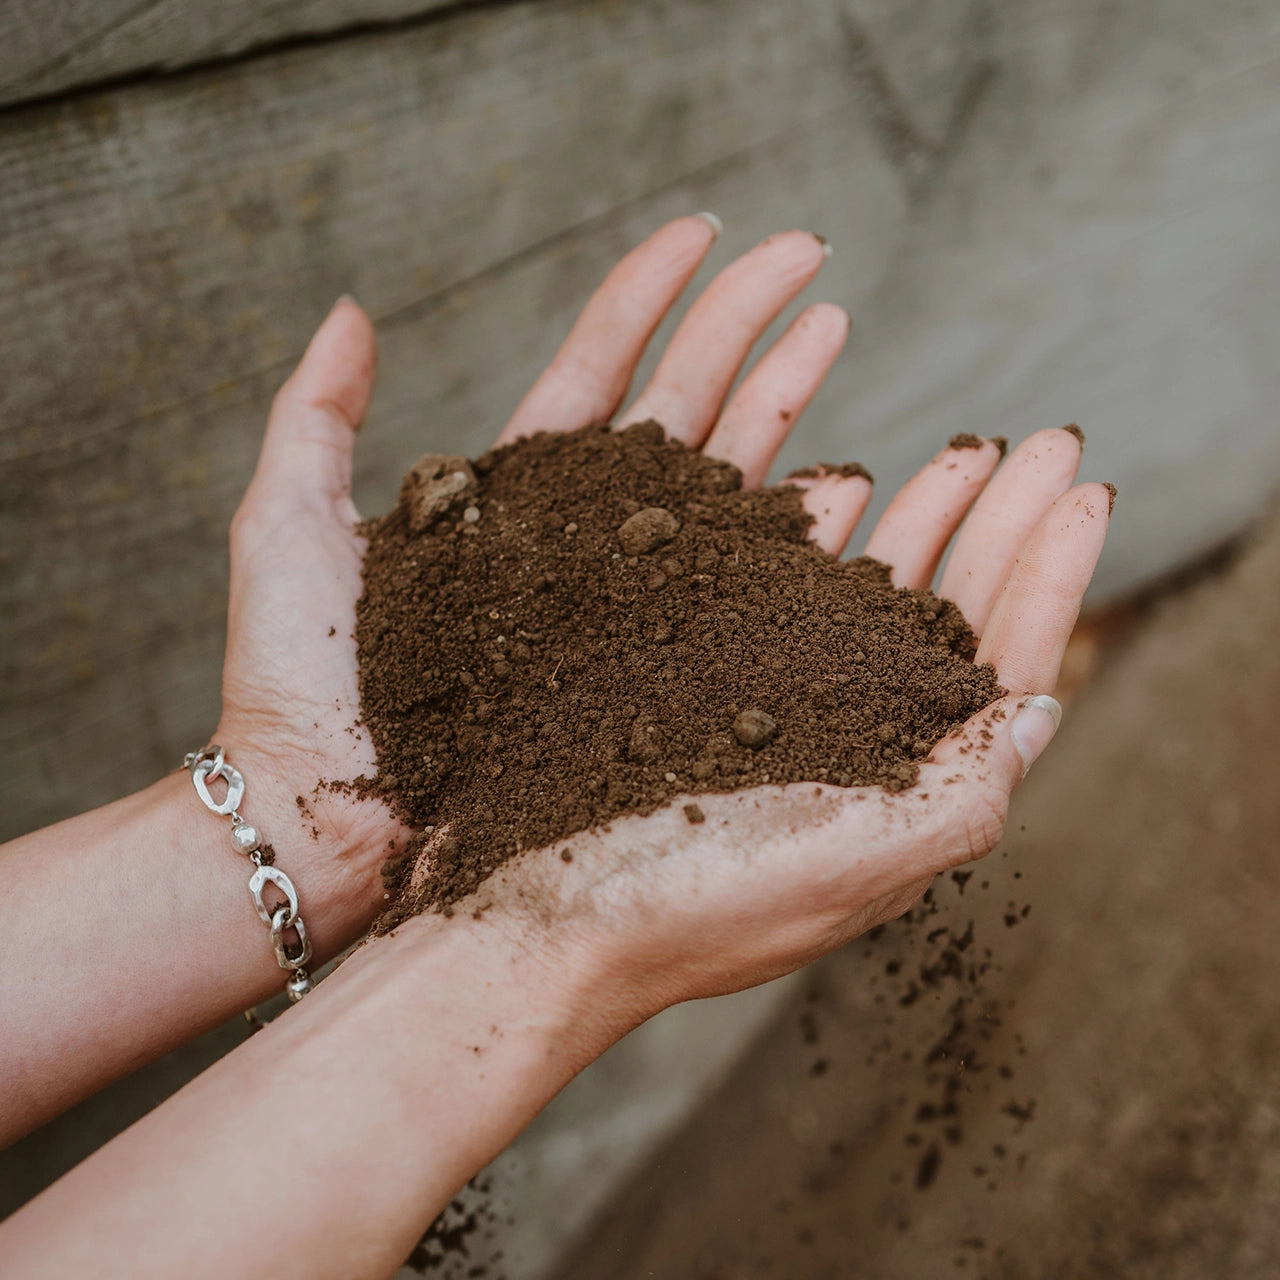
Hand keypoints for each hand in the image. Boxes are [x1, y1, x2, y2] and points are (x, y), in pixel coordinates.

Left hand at [216, 217, 843, 948]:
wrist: (320, 823)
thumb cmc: (292, 685)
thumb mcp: (290, 525)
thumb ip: (317, 415)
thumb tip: (356, 306)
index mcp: (513, 494)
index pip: (600, 370)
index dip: (654, 295)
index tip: (708, 231)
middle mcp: (587, 542)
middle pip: (681, 407)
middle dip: (745, 324)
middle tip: (808, 255)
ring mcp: (630, 606)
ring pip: (725, 483)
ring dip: (784, 402)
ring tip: (836, 330)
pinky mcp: (656, 676)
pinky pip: (743, 593)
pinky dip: (797, 538)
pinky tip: (848, 484)